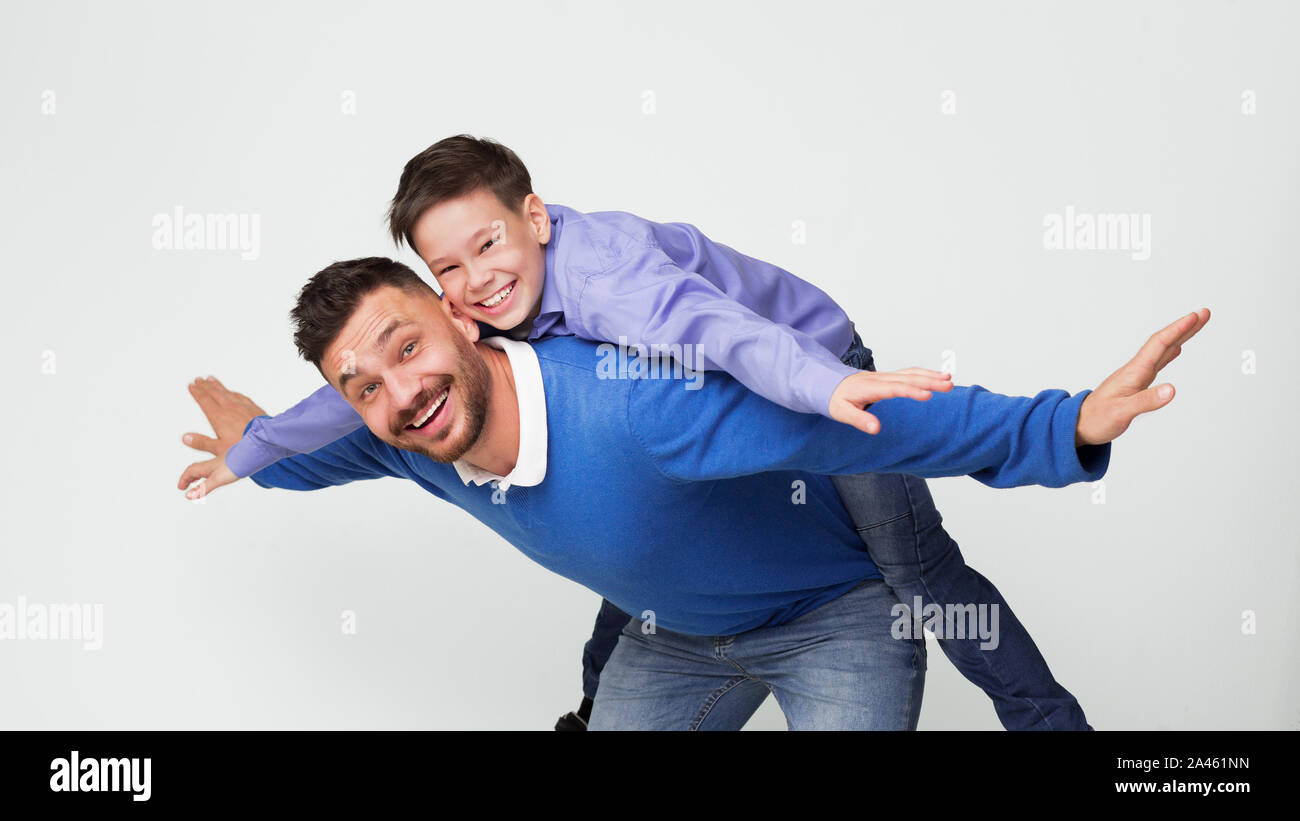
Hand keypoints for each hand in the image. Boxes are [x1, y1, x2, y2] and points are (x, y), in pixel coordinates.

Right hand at [177, 376, 267, 499]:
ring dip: (218, 386)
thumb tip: (186, 447)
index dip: (198, 394)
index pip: (205, 402)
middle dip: (205, 388)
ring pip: (228, 393)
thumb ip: (201, 450)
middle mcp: (230, 409)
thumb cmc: (246, 451)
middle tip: (198, 381)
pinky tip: (233, 393)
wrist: (273, 442)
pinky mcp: (256, 410)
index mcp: (219, 418)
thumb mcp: (219, 456)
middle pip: (215, 395)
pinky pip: (241, 397)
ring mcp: (244, 408)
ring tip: (210, 380)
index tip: (191, 386)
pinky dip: (234, 392)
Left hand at [829, 368, 953, 434]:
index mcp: (870, 387)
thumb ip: (859, 420)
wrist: (827, 384)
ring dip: (930, 376)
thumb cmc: (835, 399)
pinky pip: (908, 373)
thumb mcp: (841, 412)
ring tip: (949, 380)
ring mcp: (885, 376)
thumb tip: (876, 429)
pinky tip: (936, 377)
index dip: (912, 391)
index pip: (895, 388)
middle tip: (949, 385)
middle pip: (908, 378)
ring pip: (911, 373)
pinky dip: (924, 374)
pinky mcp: (887, 377)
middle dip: (930, 381)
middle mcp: (880, 379)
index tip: (928, 395)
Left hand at [1075, 308, 1210, 446]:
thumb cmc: (1097, 419)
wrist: (1079, 425)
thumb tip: (1172, 390)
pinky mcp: (1137, 384)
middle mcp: (1136, 370)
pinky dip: (1170, 353)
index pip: (1159, 345)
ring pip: (1162, 351)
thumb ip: (1146, 401)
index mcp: (1134, 373)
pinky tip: (1177, 349)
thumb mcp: (1122, 412)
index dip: (1178, 330)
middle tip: (1205, 313)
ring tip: (1196, 324)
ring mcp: (1136, 376)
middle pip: (1163, 343)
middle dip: (1184, 328)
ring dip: (1180, 337)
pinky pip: (1157, 363)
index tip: (1196, 316)